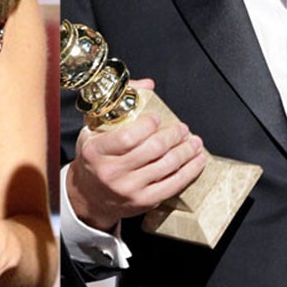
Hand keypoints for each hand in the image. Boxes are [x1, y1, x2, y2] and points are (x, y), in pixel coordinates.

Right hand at [66, 78, 205, 231]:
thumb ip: (116, 104)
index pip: (128, 137)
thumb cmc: (94, 159)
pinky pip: (173, 185)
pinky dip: (190, 171)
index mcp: (96, 151)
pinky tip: (197, 160)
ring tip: (194, 141)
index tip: (158, 118)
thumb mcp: (93, 130)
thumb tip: (147, 85)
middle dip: (174, 136)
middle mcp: (111, 172)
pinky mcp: (143, 202)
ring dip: (186, 151)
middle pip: (153, 150)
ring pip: (167, 166)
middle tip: (182, 128)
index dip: (148, 125)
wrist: (89, 196)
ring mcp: (129, 189)